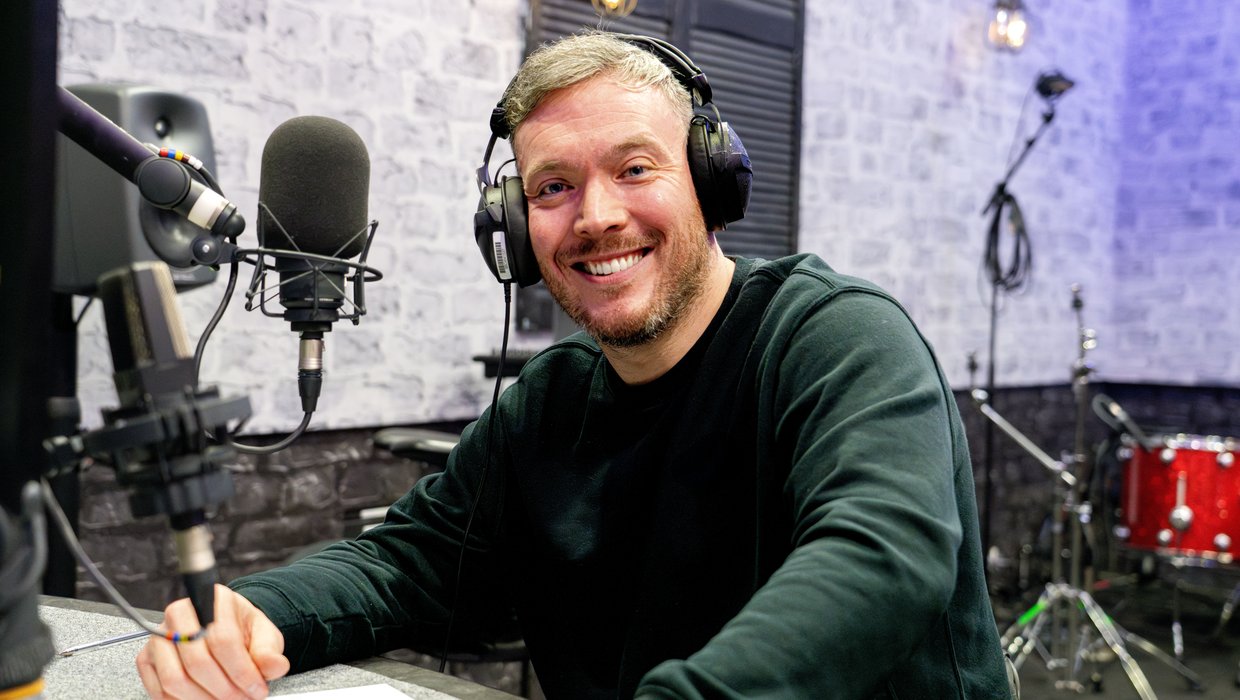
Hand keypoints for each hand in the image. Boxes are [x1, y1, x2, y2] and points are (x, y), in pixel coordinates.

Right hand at [136, 584, 289, 698]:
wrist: (224, 630)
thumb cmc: (241, 630)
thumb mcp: (263, 634)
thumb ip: (269, 650)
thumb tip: (276, 666)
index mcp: (212, 599)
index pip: (223, 639)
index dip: (242, 671)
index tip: (256, 688)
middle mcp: (180, 614)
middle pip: (197, 661)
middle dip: (224, 689)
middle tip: (242, 698)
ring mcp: (159, 636)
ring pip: (175, 679)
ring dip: (204, 699)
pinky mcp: (146, 658)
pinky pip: (158, 689)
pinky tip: (204, 698)